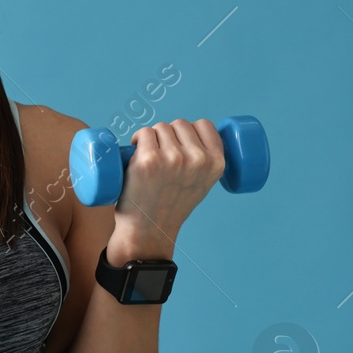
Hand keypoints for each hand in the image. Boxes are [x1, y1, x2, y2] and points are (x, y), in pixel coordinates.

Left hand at [106, 119, 225, 263]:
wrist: (149, 228)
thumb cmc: (173, 205)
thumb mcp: (203, 183)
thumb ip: (204, 161)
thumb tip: (194, 135)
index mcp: (216, 163)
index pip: (204, 125)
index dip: (190, 130)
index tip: (179, 141)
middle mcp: (197, 159)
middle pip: (179, 124)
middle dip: (168, 135)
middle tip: (161, 156)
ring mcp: (173, 158)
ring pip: (160, 127)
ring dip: (152, 138)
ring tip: (149, 158)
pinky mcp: (148, 160)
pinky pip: (144, 133)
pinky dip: (138, 138)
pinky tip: (136, 151)